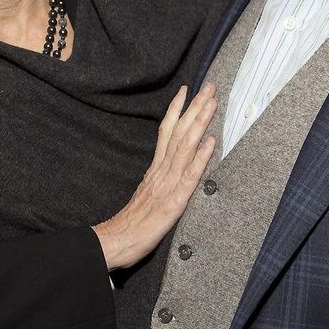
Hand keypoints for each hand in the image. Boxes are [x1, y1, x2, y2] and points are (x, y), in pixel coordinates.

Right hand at [93, 83, 216, 270]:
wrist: (116, 242)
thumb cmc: (131, 224)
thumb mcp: (145, 194)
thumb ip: (156, 180)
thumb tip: (166, 169)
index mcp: (155, 169)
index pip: (166, 132)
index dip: (176, 110)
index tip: (186, 90)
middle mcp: (161, 170)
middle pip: (179, 133)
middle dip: (195, 108)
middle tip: (209, 86)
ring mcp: (168, 183)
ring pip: (185, 146)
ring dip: (200, 123)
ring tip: (212, 103)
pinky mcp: (175, 200)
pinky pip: (190, 175)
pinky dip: (201, 156)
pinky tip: (211, 142)